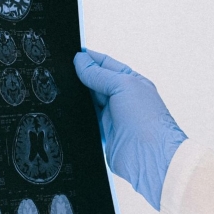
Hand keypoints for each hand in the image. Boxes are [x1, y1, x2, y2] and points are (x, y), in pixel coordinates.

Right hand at [74, 50, 186, 209]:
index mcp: (131, 81)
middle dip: (81, 77)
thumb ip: (99, 74)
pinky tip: (68, 109)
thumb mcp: (123, 85)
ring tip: (63, 88)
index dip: (89, 59)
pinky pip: (86, 120)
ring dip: (78, 96)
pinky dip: (78, 115)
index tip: (72, 55)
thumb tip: (81, 61)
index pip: (106, 64)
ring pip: (88, 101)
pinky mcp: (103, 133)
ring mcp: (112, 116)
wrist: (150, 158)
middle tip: (63, 71)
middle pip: (95, 82)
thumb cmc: (148, 121)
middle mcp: (123, 98)